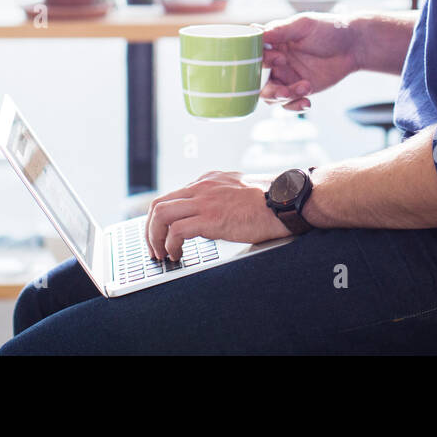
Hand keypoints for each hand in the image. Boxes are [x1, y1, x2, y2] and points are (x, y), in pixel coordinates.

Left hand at [144, 171, 289, 261]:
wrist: (287, 201)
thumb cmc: (271, 202)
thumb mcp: (238, 193)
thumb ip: (220, 200)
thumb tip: (211, 220)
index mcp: (207, 181)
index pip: (171, 197)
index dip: (160, 219)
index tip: (160, 236)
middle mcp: (201, 186)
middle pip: (158, 204)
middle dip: (150, 229)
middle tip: (155, 249)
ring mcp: (204, 200)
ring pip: (160, 214)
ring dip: (155, 238)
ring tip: (162, 254)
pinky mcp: (210, 217)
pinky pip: (176, 230)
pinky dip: (170, 245)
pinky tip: (177, 255)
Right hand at [260, 13, 361, 110]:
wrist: (353, 45)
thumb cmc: (328, 29)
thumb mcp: (304, 25)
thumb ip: (281, 30)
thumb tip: (256, 31)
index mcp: (272, 43)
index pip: (255, 57)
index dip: (262, 62)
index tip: (280, 58)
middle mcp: (276, 62)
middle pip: (258, 82)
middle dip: (270, 90)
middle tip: (285, 90)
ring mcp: (287, 77)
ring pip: (272, 96)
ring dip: (285, 97)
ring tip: (305, 88)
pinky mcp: (299, 89)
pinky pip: (289, 104)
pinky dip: (294, 106)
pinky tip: (307, 102)